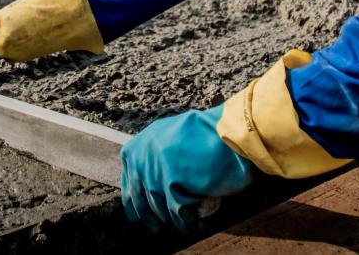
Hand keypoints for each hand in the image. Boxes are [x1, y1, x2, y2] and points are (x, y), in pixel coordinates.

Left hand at [120, 105, 252, 233]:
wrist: (229, 129)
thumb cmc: (205, 133)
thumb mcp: (169, 136)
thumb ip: (153, 155)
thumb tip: (147, 186)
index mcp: (138, 146)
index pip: (129, 184)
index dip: (134, 204)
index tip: (138, 217)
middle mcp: (141, 158)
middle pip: (141, 201)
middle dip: (151, 219)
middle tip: (159, 229)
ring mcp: (154, 170)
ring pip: (160, 210)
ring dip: (172, 223)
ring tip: (185, 227)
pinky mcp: (172, 183)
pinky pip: (178, 214)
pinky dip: (188, 225)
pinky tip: (196, 227)